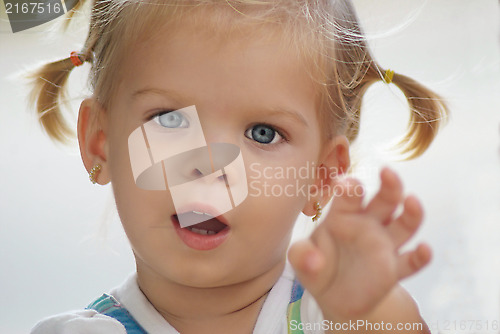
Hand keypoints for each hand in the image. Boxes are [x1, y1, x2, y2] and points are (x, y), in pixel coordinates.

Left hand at [288, 168, 430, 319]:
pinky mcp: (394, 269)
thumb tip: (313, 261)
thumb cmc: (316, 267)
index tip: (345, 183)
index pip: (349, 196)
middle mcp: (368, 224)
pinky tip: (424, 249)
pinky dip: (420, 257)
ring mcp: (384, 246)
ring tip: (412, 201)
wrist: (334, 297)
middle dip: (389, 185)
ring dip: (411, 213)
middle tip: (388, 172)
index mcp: (343, 215)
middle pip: (385, 200)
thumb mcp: (301, 261)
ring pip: (404, 225)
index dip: (349, 187)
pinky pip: (411, 262)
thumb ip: (301, 255)